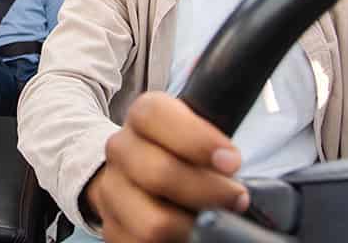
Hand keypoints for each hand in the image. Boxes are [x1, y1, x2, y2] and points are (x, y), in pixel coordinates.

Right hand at [83, 92, 247, 242]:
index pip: (156, 116)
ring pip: (153, 223)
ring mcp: (111, 190)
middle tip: (236, 198)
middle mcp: (120, 149)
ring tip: (210, 222)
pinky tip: (185, 234)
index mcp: (142, 118)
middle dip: (208, 191)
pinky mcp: (112, 228)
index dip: (196, 139)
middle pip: (159, 173)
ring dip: (191, 227)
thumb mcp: (194, 131)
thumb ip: (210, 141)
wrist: (136, 174)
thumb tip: (230, 162)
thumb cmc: (179, 151)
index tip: (231, 161)